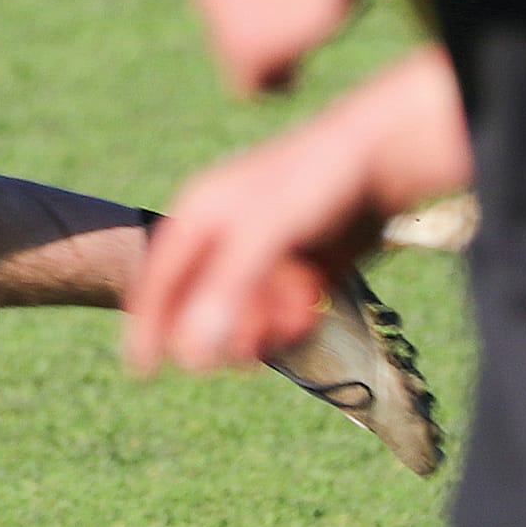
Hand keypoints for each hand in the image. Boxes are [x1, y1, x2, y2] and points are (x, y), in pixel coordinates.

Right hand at [123, 114, 382, 374]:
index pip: (161, 276)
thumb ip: (227, 288)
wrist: (384, 158)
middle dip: (219, 328)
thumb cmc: (315, 180)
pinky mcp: (299, 269)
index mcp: (200, 215)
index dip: (148, 320)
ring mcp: (263, 255)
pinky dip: (290, 319)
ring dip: (261, 325)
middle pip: (200, 302)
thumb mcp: (267, 232)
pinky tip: (310, 305)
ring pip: (242, 313)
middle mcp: (225, 237)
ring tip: (293, 311)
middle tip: (249, 345)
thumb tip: (189, 353)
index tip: (141, 368)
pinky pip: (280, 313)